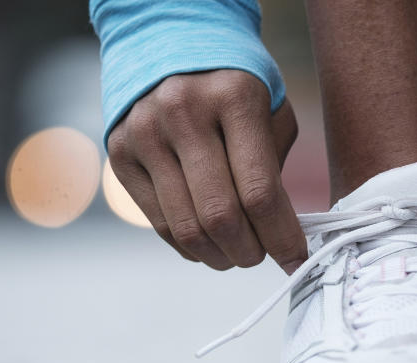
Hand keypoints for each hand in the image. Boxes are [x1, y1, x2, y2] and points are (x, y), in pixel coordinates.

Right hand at [107, 70, 306, 272]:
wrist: (170, 46)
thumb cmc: (235, 89)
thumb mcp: (271, 113)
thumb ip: (276, 170)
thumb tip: (281, 237)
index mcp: (233, 99)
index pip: (259, 192)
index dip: (281, 238)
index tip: (296, 261)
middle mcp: (182, 113)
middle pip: (220, 216)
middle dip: (250, 252)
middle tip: (263, 257)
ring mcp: (144, 133)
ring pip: (186, 228)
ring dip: (219, 257)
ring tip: (238, 254)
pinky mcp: (120, 155)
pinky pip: (159, 223)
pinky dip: (189, 247)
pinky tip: (208, 244)